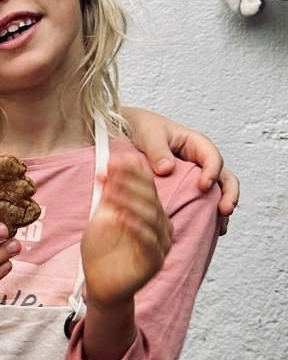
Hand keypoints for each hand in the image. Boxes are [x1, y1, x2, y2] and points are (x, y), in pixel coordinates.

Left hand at [80, 153, 171, 308]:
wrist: (101, 284)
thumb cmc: (102, 250)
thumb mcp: (103, 218)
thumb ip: (109, 195)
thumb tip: (110, 165)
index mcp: (151, 214)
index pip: (146, 188)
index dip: (131, 172)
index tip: (114, 158)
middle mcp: (160, 227)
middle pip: (150, 199)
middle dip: (130, 182)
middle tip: (112, 169)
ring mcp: (160, 245)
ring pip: (150, 218)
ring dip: (130, 201)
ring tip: (111, 190)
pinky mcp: (154, 262)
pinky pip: (148, 241)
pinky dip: (134, 227)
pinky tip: (120, 217)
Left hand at [122, 107, 238, 229]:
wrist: (129, 131)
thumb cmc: (143, 128)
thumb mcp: (150, 135)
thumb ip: (158, 150)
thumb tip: (167, 169)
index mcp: (196, 145)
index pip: (212, 158)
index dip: (211, 172)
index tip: (203, 186)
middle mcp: (201, 162)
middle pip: (224, 178)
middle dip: (229, 194)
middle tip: (224, 210)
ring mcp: (196, 176)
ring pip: (218, 193)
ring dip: (221, 208)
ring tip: (220, 228)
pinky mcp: (187, 189)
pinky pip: (202, 202)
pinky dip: (207, 215)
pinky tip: (206, 230)